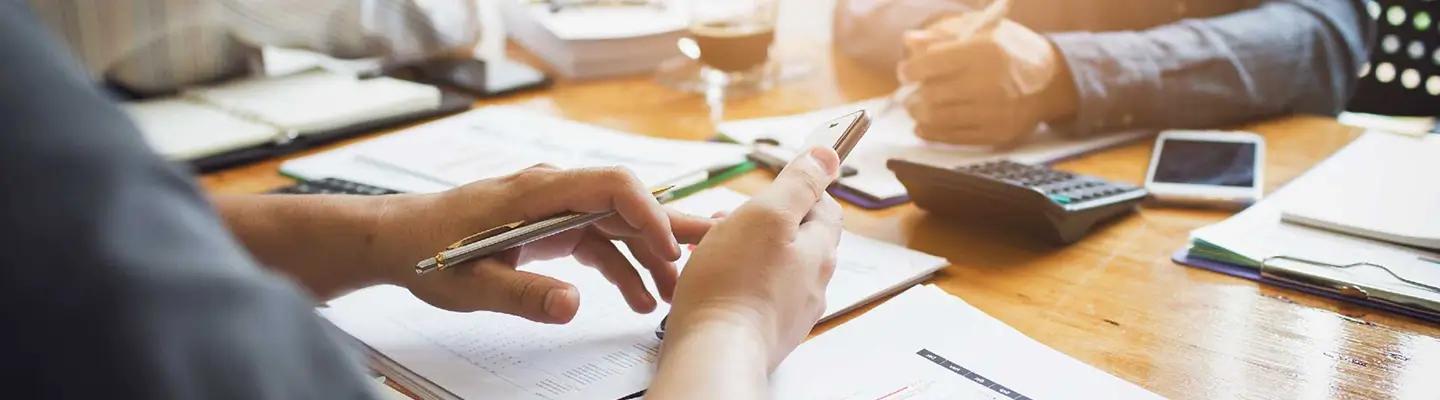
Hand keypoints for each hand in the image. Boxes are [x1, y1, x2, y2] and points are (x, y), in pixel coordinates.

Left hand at [372, 164, 712, 323]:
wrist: (398, 240)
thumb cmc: (428, 251)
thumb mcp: (472, 283)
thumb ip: (522, 293)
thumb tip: (572, 305)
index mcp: (538, 192)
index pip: (610, 184)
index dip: (647, 212)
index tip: (670, 248)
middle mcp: (554, 192)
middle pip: (626, 203)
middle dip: (668, 232)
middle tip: (710, 257)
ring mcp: (555, 207)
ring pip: (618, 225)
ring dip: (648, 257)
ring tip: (672, 295)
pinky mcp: (552, 225)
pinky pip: (599, 242)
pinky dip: (621, 267)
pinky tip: (637, 298)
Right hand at [665, 147, 843, 370]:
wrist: (715, 352)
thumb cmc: (734, 285)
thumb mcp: (767, 214)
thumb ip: (799, 184)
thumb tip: (828, 156)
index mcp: (819, 251)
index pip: (824, 207)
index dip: (800, 189)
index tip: (774, 185)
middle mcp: (812, 283)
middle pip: (797, 238)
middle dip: (765, 221)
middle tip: (730, 218)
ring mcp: (790, 310)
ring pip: (774, 266)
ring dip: (747, 250)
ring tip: (712, 247)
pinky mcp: (765, 330)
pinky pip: (757, 294)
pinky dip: (738, 279)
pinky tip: (712, 281)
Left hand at [898, 13, 1077, 146]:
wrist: (1053, 80)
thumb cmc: (1013, 50)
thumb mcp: (984, 29)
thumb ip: (944, 33)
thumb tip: (910, 42)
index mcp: (985, 50)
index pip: (932, 64)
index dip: (911, 70)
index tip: (906, 72)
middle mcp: (990, 83)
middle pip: (932, 94)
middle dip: (912, 96)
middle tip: (910, 94)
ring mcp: (994, 112)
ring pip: (939, 118)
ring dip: (920, 114)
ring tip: (917, 107)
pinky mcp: (996, 134)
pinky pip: (954, 138)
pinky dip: (933, 134)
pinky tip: (924, 126)